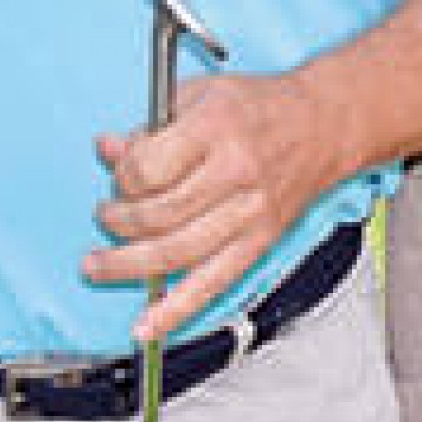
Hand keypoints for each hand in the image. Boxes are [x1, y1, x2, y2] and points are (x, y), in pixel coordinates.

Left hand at [88, 70, 347, 341]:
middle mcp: (234, 172)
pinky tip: (147, 326)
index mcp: (215, 128)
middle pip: (158, 215)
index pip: (148, 168)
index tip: (118, 174)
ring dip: (128, 265)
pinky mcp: (258, 242)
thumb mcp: (200, 95)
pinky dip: (176, 311)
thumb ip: (151, 125)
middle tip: (106, 216)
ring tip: (99, 265)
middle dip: (118, 221)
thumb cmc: (260, 109)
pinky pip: (212, 284)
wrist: (322, 125)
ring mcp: (249, 213)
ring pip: (177, 254)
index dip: (121, 176)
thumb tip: (109, 149)